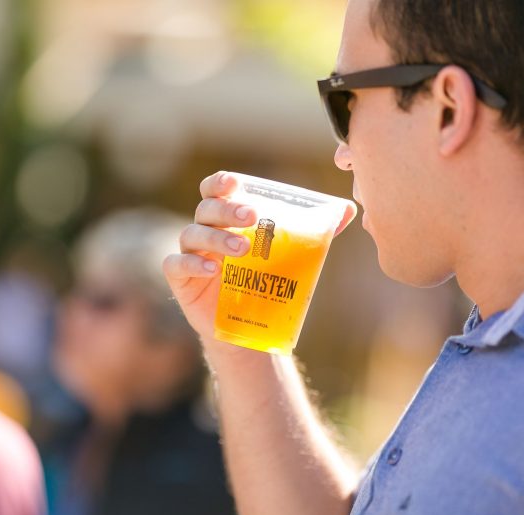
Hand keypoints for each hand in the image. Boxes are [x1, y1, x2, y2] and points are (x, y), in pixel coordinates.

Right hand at [162, 171, 356, 349]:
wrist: (250, 323)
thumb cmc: (267, 278)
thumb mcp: (293, 253)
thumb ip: (316, 230)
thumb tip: (348, 210)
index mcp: (228, 217)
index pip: (215, 189)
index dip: (220, 182)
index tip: (234, 183)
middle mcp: (206, 230)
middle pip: (206, 208)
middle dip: (227, 208)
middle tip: (252, 215)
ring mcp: (192, 253)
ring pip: (192, 233)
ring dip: (216, 237)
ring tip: (242, 248)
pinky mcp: (181, 279)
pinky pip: (176, 264)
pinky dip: (192, 264)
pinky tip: (213, 271)